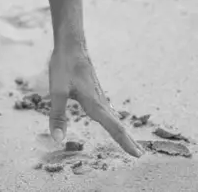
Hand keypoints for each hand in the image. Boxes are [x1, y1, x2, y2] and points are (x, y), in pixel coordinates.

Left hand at [48, 41, 141, 156]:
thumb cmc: (64, 64)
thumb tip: (57, 139)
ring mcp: (98, 93)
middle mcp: (100, 100)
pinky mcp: (94, 88)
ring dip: (122, 129)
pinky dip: (114, 118)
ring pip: (113, 115)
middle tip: (140, 154)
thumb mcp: (56, 90)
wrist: (71, 42)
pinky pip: (107, 108)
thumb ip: (58, 115)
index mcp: (94, 104)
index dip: (125, 143)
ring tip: (129, 141)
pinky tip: (112, 117)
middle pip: (117, 123)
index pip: (114, 128)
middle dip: (128, 139)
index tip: (138, 156)